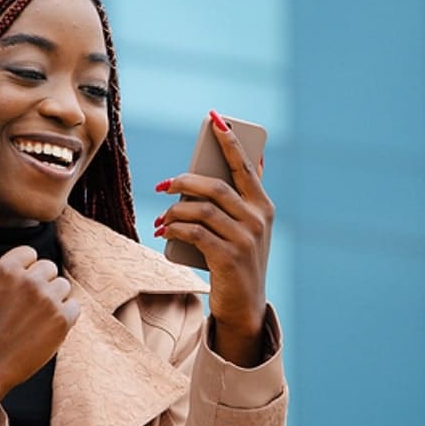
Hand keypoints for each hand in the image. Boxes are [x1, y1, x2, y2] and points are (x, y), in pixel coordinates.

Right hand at [0, 245, 79, 414]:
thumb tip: (20, 261)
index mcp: (6, 269)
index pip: (30, 254)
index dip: (26, 271)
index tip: (20, 288)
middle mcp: (29, 281)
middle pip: (49, 268)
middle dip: (40, 284)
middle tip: (27, 307)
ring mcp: (48, 300)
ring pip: (63, 286)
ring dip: (53, 300)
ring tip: (35, 319)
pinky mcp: (62, 319)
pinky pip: (74, 306)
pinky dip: (64, 316)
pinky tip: (46, 328)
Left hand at [155, 111, 273, 366]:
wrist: (244, 306)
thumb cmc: (238, 260)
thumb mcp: (245, 229)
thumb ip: (239, 200)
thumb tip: (235, 164)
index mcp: (263, 206)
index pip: (245, 166)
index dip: (229, 141)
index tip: (214, 119)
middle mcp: (258, 219)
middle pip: (216, 187)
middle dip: (185, 181)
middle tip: (164, 185)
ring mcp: (245, 239)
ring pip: (202, 210)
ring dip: (175, 211)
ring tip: (161, 218)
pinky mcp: (229, 258)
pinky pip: (195, 233)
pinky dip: (175, 229)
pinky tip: (163, 230)